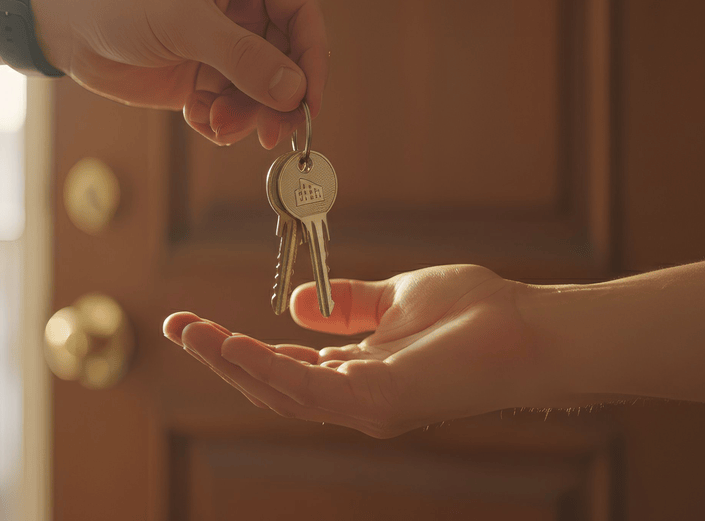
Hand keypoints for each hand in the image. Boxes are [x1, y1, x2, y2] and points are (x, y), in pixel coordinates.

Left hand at [31, 0, 327, 147]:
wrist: (62, 20)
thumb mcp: (185, 22)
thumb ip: (242, 57)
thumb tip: (294, 91)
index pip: (302, 14)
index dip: (311, 59)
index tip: (308, 103)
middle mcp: (244, 3)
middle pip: (285, 59)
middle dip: (275, 98)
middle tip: (269, 134)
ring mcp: (223, 40)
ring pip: (259, 89)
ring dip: (245, 114)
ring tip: (217, 125)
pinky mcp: (203, 72)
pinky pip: (231, 104)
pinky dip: (220, 120)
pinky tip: (199, 120)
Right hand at [163, 265, 551, 437]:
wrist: (527, 327)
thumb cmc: (475, 312)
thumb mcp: (395, 298)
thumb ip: (350, 306)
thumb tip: (297, 304)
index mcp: (360, 372)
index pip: (286, 365)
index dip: (239, 346)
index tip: (199, 322)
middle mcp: (356, 396)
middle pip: (271, 383)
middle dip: (221, 356)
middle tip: (177, 326)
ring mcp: (365, 405)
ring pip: (279, 390)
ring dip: (230, 361)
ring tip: (191, 332)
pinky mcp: (377, 403)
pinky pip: (308, 389)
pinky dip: (266, 368)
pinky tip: (233, 345)